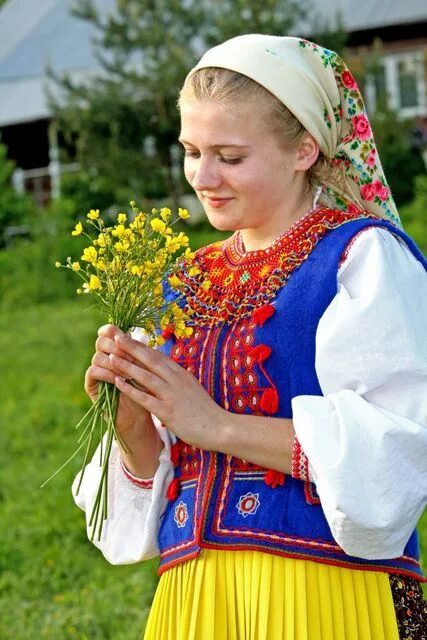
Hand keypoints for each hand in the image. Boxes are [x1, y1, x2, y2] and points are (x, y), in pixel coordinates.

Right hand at [85, 325, 155, 445]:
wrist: (139, 416)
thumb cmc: (146, 391)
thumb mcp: (146, 370)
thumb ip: (140, 354)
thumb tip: (140, 337)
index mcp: (116, 349)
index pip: (108, 332)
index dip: (113, 330)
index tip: (124, 334)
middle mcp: (104, 357)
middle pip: (101, 341)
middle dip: (116, 347)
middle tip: (130, 356)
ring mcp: (96, 370)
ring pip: (97, 356)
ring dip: (114, 362)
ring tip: (127, 371)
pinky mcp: (91, 385)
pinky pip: (93, 372)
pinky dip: (106, 373)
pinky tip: (118, 379)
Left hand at [110, 334, 224, 450]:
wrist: (220, 427)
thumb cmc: (206, 411)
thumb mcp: (192, 388)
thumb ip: (179, 380)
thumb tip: (167, 372)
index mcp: (181, 374)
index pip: (158, 355)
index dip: (141, 345)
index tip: (127, 336)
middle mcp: (176, 380)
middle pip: (150, 359)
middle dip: (131, 347)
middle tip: (115, 336)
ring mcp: (171, 395)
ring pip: (144, 375)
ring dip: (126, 365)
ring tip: (110, 356)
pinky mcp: (167, 411)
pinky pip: (144, 397)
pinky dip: (129, 389)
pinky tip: (117, 382)